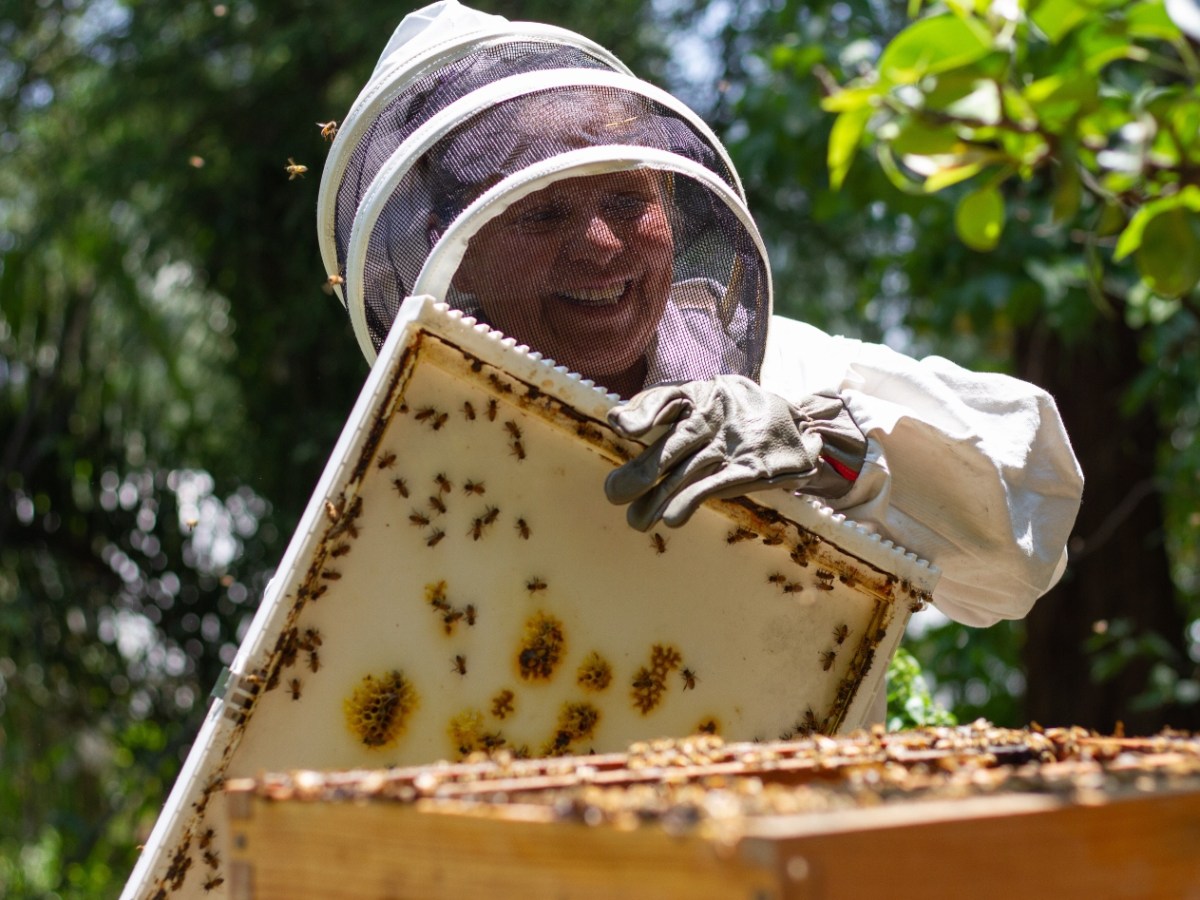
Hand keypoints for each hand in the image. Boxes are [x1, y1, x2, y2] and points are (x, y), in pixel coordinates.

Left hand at [604, 375, 864, 530]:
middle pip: (676, 443)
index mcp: (700, 394)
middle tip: (614, 493)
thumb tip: (617, 421)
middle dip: (643, 470)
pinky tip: (671, 519)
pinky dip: (692, 500)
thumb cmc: (729, 412)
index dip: (645, 411)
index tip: (622, 426)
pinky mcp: (752, 468)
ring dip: (660, 498)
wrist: (794, 422)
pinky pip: (718, 484)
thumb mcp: (698, 400)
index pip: (669, 398)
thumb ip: (656, 409)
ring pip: (691, 471)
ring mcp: (734, 443)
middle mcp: (716, 415)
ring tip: (636, 520)